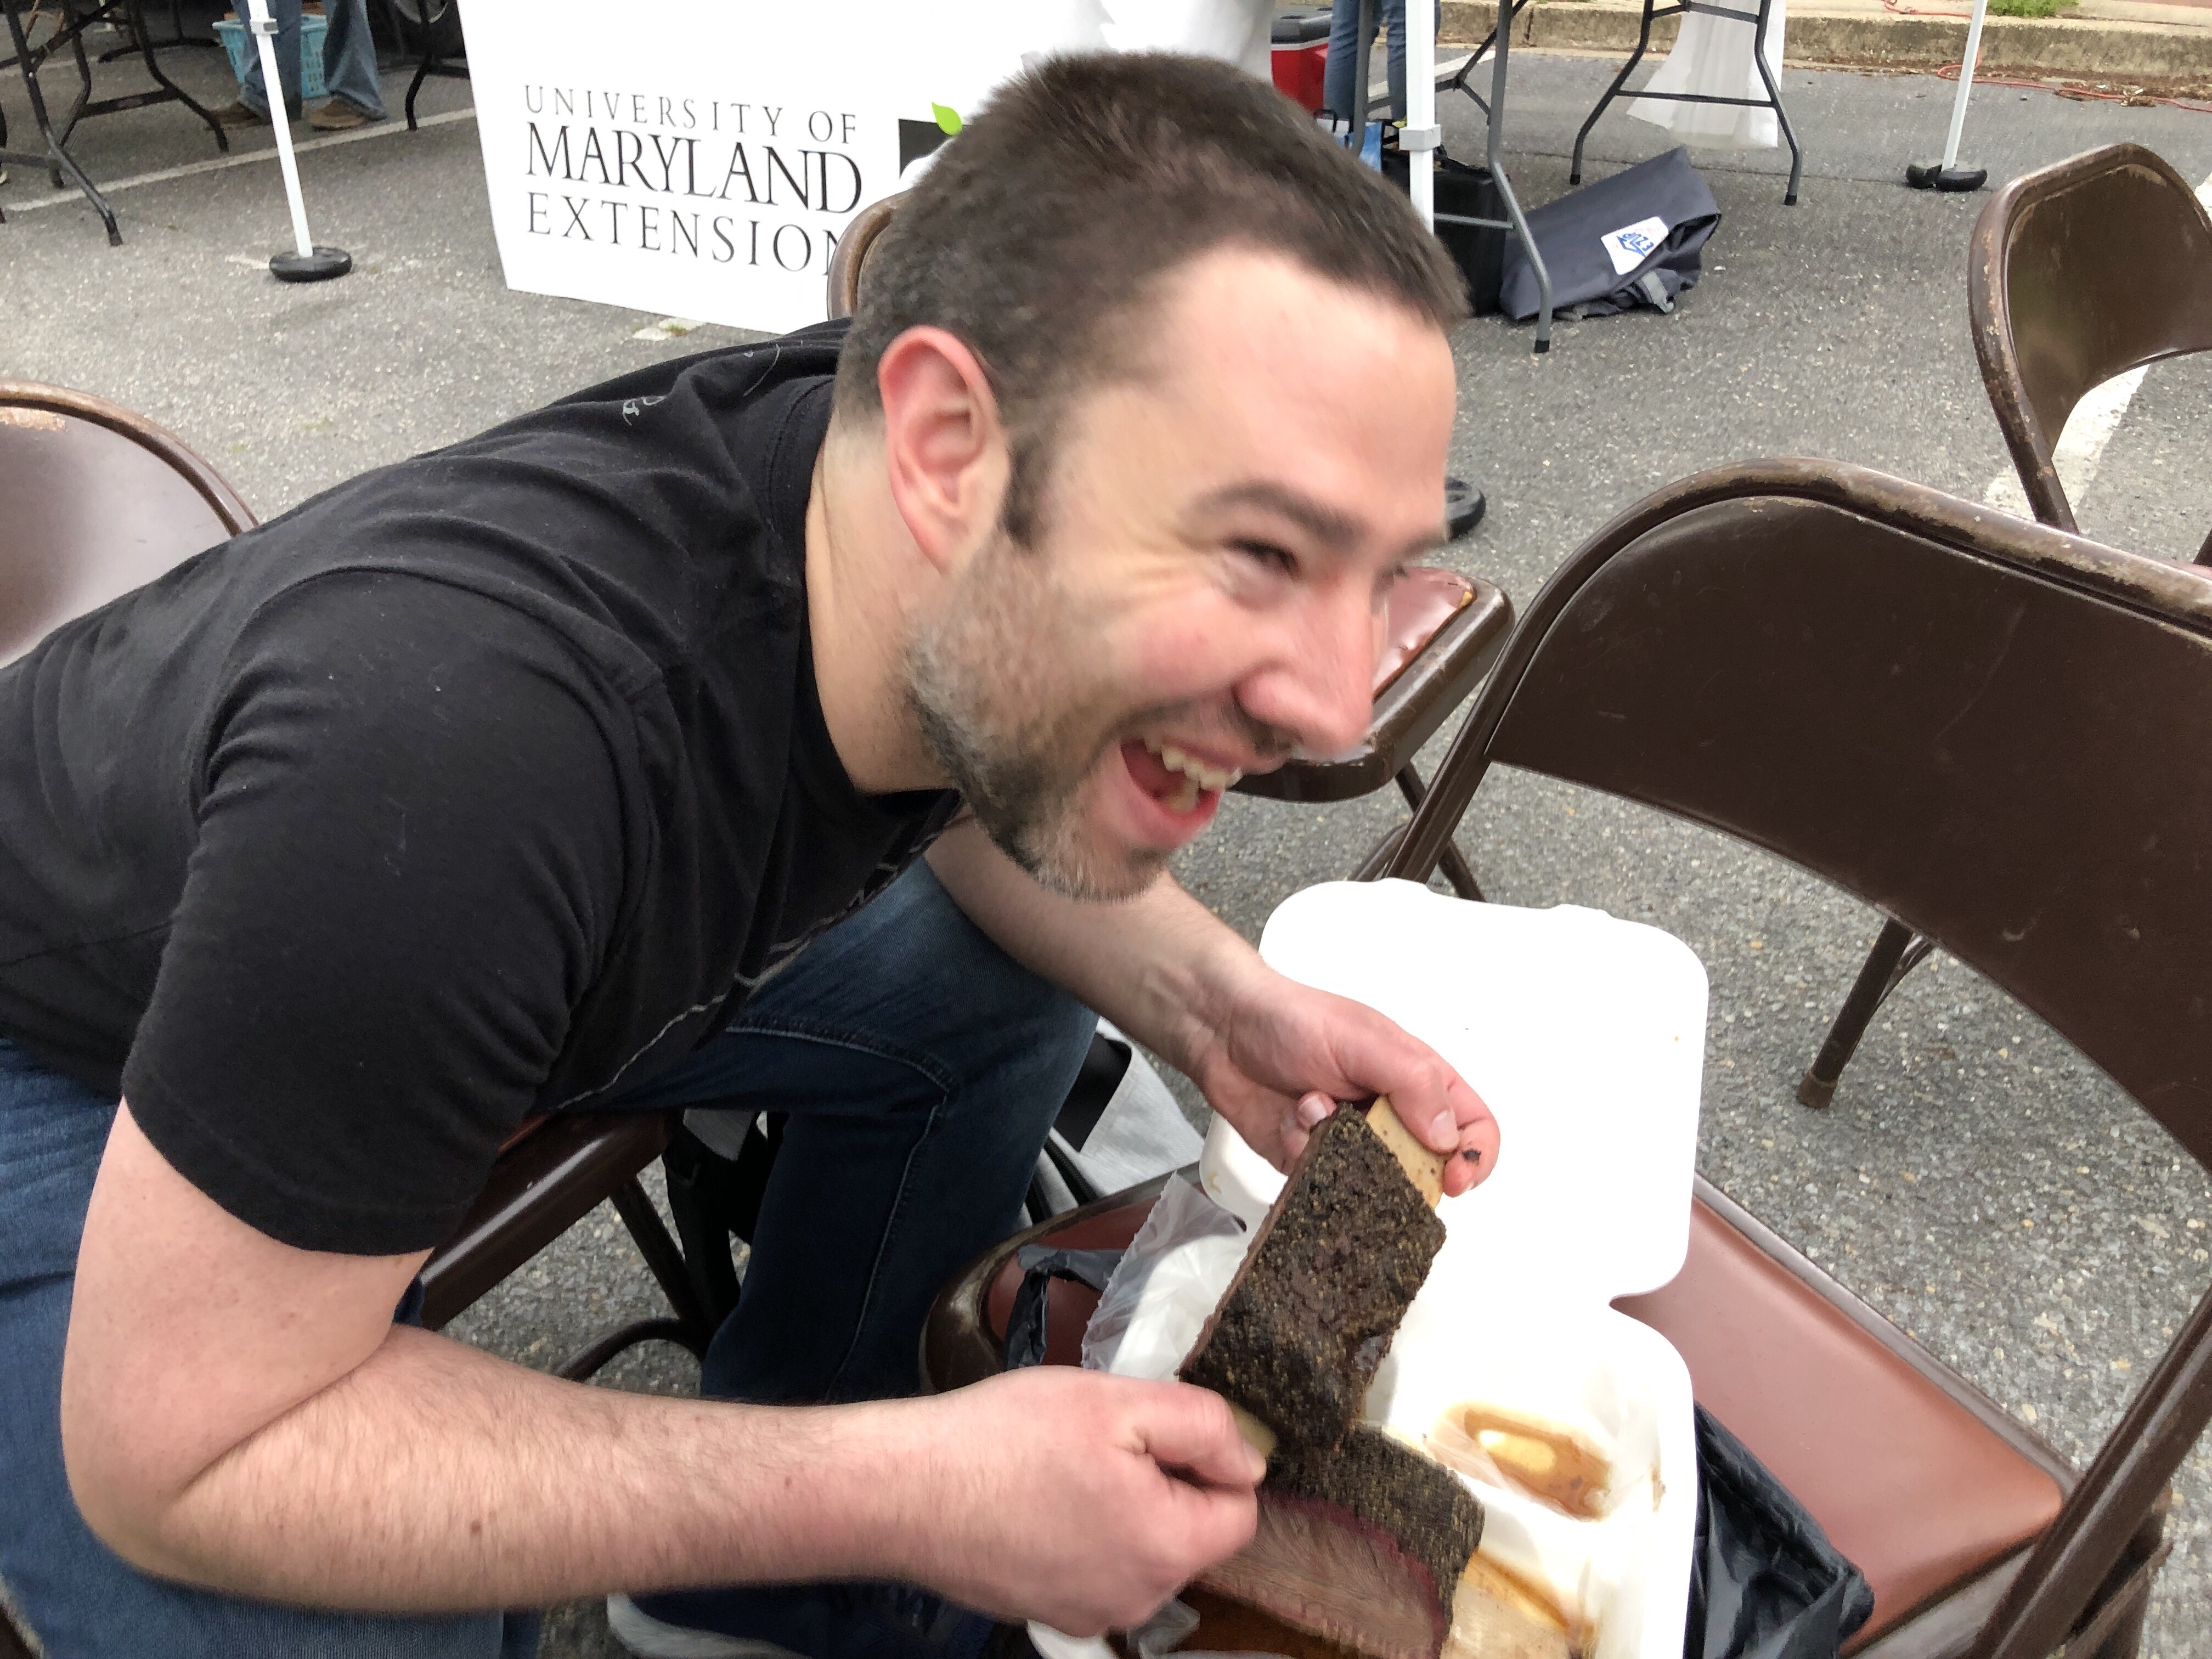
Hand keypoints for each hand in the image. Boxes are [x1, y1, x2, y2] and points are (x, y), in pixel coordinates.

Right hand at [887, 1368, 1261, 1632]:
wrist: (905, 1490)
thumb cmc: (1006, 1439)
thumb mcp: (1119, 1401)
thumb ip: (1203, 1428)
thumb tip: (1248, 1462)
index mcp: (1166, 1548)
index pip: (1240, 1511)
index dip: (1209, 1458)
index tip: (1156, 1429)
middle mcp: (1137, 1599)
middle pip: (1189, 1533)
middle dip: (1162, 1481)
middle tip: (1099, 1440)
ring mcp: (1090, 1614)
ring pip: (1141, 1548)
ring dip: (1121, 1506)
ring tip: (1063, 1467)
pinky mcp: (1050, 1613)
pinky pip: (1096, 1566)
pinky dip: (1081, 1532)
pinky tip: (1037, 1497)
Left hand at [1185, 954, 1499, 1197]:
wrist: (1223, 1029)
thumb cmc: (1295, 1019)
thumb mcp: (1363, 1039)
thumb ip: (1413, 1083)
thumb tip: (1448, 1136)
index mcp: (1418, 1080)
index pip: (1473, 1126)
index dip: (1475, 1157)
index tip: (1454, 1179)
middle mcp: (1390, 1116)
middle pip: (1427, 1169)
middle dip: (1403, 1171)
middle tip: (1371, 1151)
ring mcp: (1352, 1143)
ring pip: (1374, 1186)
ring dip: (1346, 1157)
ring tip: (1313, 1107)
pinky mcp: (1311, 1162)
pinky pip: (1324, 1185)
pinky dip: (1307, 1156)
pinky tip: (1289, 1118)